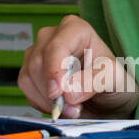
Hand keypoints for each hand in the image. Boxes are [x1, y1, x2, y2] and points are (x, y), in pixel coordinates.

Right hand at [17, 14, 137, 118]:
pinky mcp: (29, 70)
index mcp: (74, 28)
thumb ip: (93, 81)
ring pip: (29, 76)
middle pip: (39, 62)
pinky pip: (25, 88)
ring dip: (48, 100)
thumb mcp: (113, 79)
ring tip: (72, 108)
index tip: (59, 93)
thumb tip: (68, 92)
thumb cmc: (112, 80)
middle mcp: (51, 36)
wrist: (106, 97)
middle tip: (75, 110)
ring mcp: (37, 52)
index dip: (55, 71)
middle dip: (54, 92)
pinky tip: (59, 105)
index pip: (56, 47)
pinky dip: (41, 102)